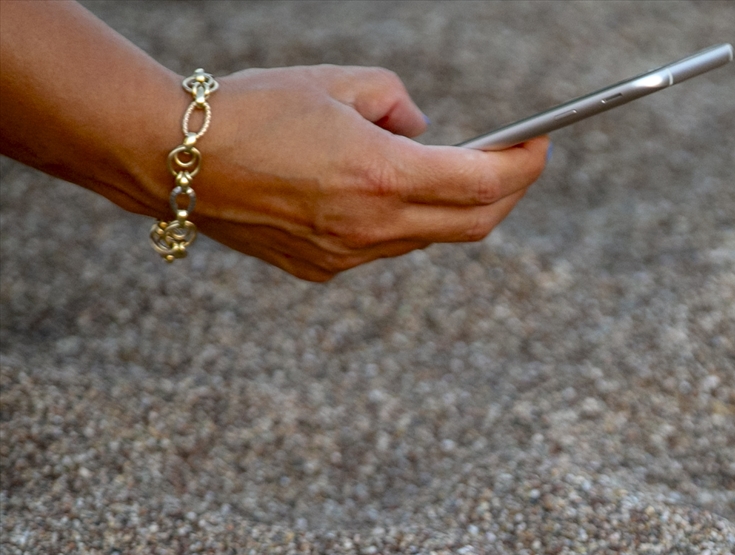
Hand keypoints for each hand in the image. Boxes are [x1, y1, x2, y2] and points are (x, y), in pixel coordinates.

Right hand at [183, 65, 548, 280]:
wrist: (171, 160)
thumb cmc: (250, 108)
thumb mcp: (335, 82)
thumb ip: (395, 101)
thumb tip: (421, 131)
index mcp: (382, 175)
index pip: (484, 183)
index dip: (524, 166)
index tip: (541, 146)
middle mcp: (371, 227)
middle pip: (472, 223)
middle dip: (505, 193)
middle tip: (515, 163)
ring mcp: (347, 256)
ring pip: (427, 237)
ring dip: (447, 206)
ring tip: (439, 168)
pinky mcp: (321, 270)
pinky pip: (383, 248)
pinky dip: (400, 221)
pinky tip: (378, 192)